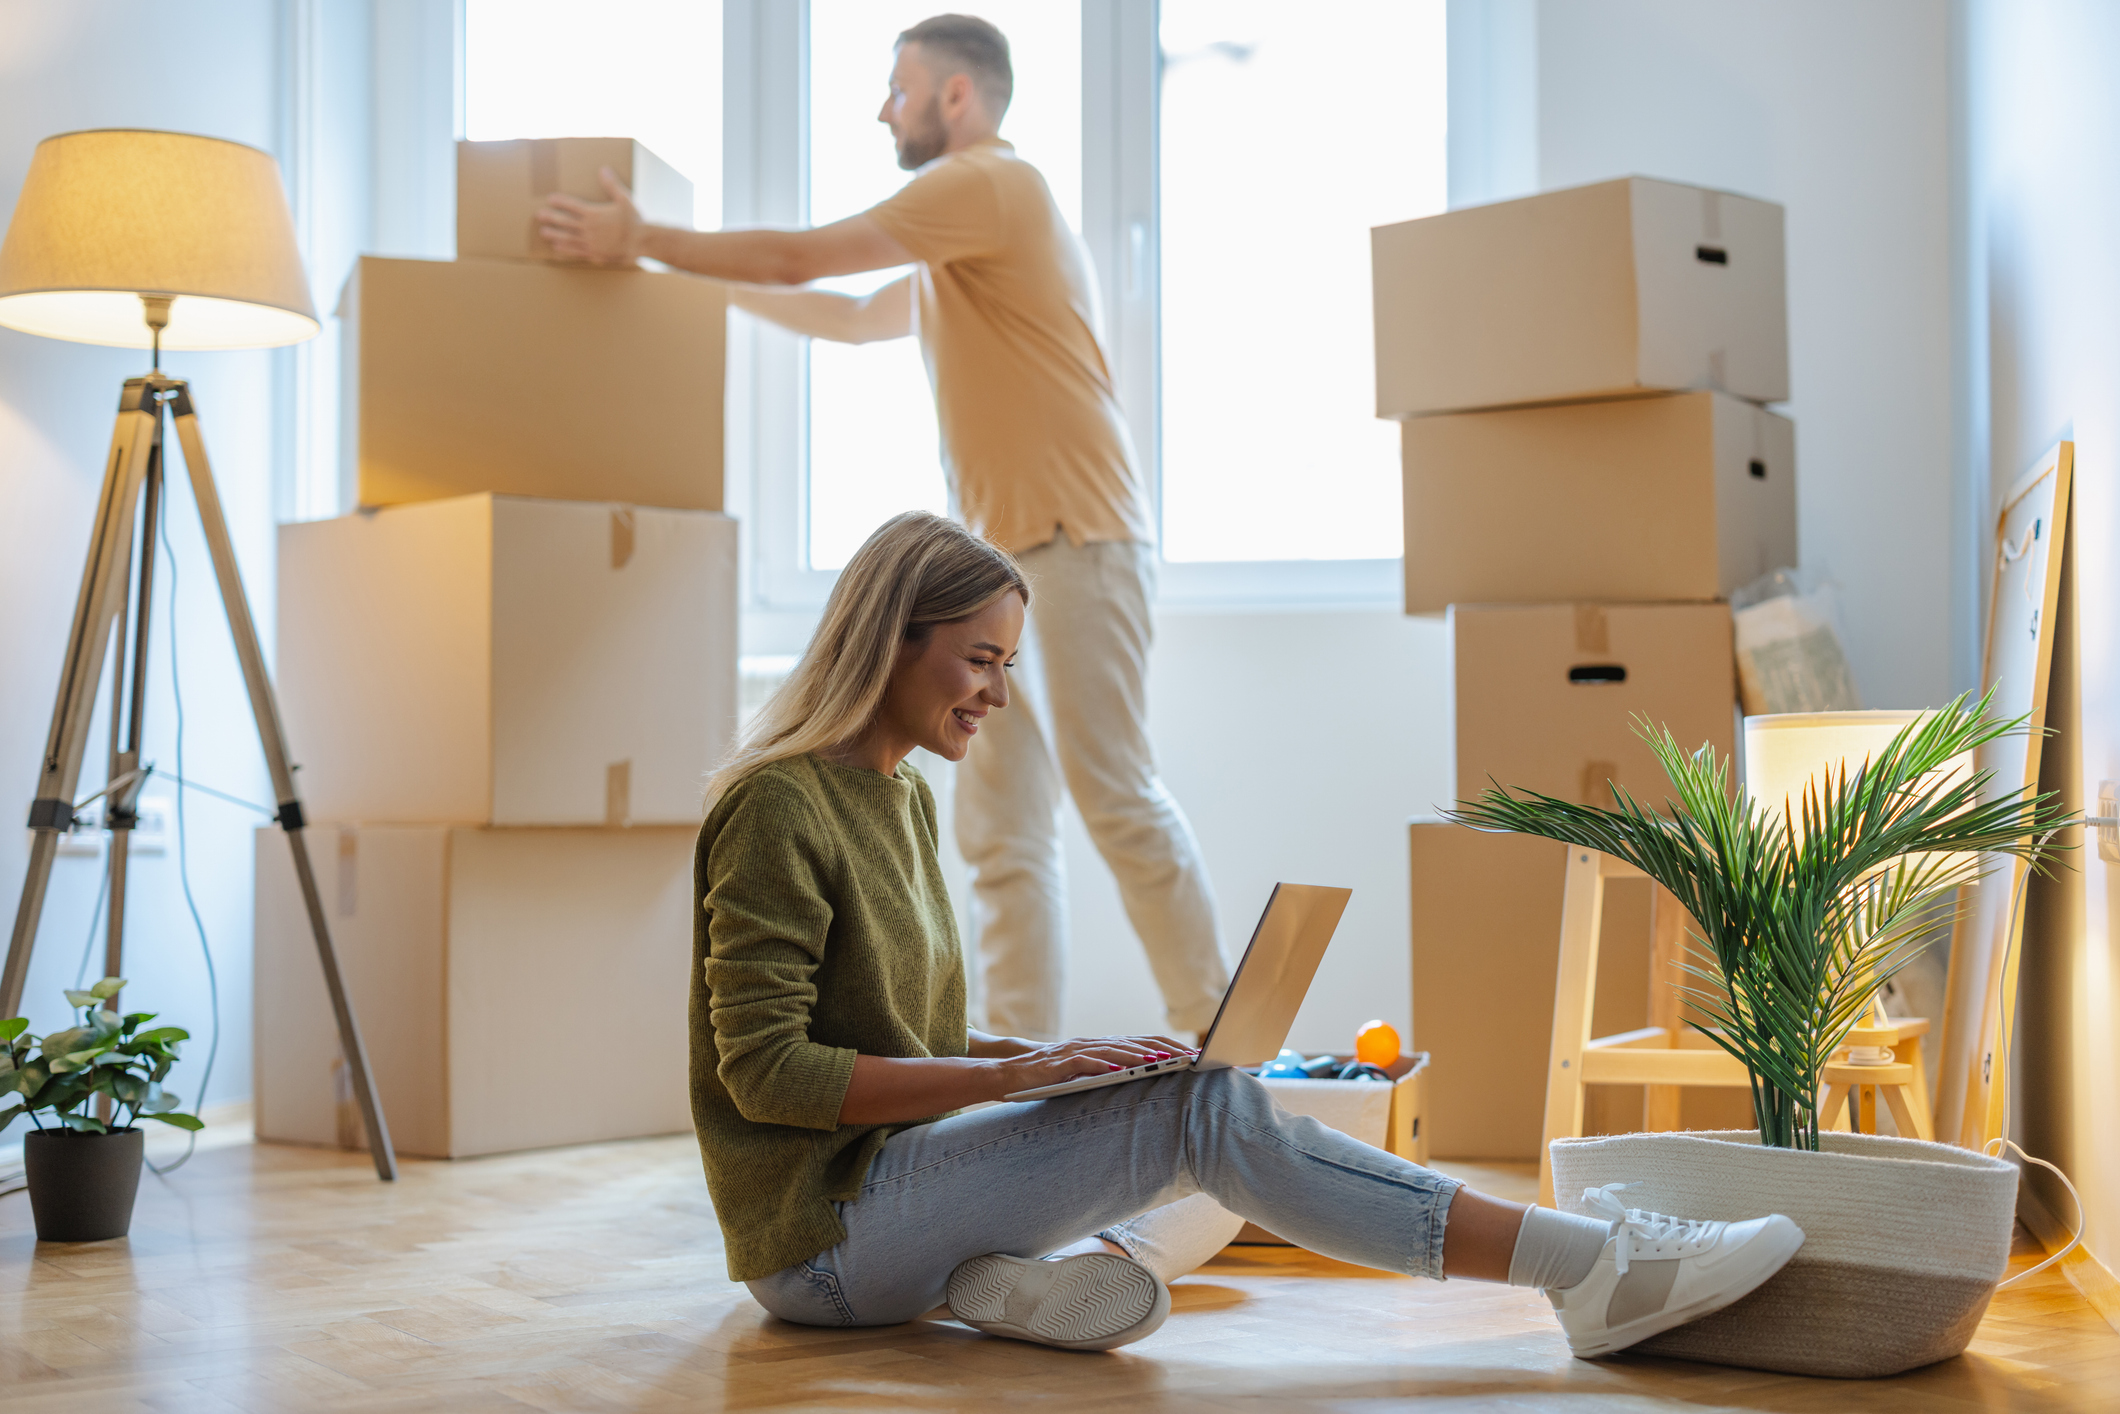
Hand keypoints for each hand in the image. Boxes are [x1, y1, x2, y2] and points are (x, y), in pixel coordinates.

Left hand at [537, 167, 643, 263]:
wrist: (642, 242)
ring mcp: (590, 242)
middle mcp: (588, 228)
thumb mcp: (625, 199)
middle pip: (565, 222)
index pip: (572, 205)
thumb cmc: (635, 220)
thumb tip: (603, 169)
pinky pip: (576, 251)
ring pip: (567, 238)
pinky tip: (557, 248)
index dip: (560, 201)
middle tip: (539, 215)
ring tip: (543, 232)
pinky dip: (565, 249)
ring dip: (554, 234)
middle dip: (551, 217)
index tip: (550, 199)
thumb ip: (612, 185)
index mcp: (594, 213)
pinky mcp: (595, 254)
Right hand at [987, 1034, 1196, 1100]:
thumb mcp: (1084, 1075)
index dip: (1166, 1046)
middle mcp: (1091, 1044)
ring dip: (1138, 1055)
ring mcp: (1075, 1051)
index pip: (1140, 1042)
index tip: (1191, 1054)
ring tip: (1161, 1062)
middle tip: (1189, 1055)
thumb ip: (1107, 1072)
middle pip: (1134, 1042)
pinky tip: (1118, 1070)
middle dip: (1163, 1048)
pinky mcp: (1059, 1062)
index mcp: (1100, 1046)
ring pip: (1112, 1049)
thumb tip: (1138, 1079)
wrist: (1009, 1073)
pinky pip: (1083, 1062)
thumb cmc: (1048, 1077)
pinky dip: (1102, 1064)